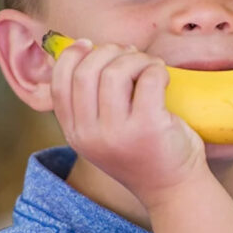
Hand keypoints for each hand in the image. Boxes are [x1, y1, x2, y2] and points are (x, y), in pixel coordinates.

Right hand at [49, 40, 206, 204]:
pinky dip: (156, 68)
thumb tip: (87, 49)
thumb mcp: (103, 133)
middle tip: (130, 56)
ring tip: (149, 66)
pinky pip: (148, 78)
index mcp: (75, 133)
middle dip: (108, 51)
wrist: (173, 188)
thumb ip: (90, 103)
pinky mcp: (148, 127)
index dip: (72, 55)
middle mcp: (90, 135)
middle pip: (85, 71)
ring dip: (135, 58)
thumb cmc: (142, 151)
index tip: (90, 44)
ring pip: (115, 71)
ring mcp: (117, 133)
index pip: (59, 83)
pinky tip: (163, 77)